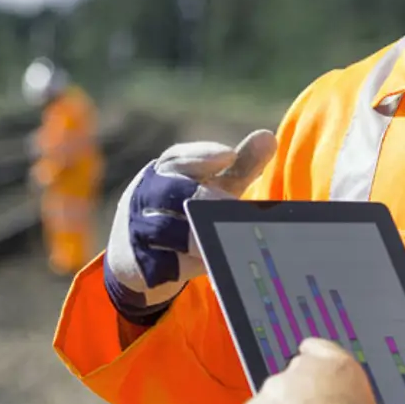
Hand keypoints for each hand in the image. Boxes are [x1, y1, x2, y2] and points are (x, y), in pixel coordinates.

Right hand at [104, 129, 276, 323]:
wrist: (136, 260)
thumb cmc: (182, 215)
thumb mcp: (211, 191)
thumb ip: (239, 167)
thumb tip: (268, 137)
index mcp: (161, 174)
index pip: (177, 158)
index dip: (202, 155)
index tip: (229, 155)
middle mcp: (144, 197)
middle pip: (168, 189)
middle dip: (201, 194)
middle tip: (231, 203)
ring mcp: (136, 229)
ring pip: (161, 227)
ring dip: (193, 232)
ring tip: (224, 238)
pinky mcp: (138, 263)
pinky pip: (158, 263)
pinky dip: (182, 265)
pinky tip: (209, 265)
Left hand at [241, 339, 379, 403]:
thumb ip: (345, 396)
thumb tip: (336, 403)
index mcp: (336, 362)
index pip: (316, 350)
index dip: (314, 374)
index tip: (315, 391)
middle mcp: (301, 366)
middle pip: (293, 381)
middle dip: (297, 401)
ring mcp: (275, 386)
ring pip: (273, 402)